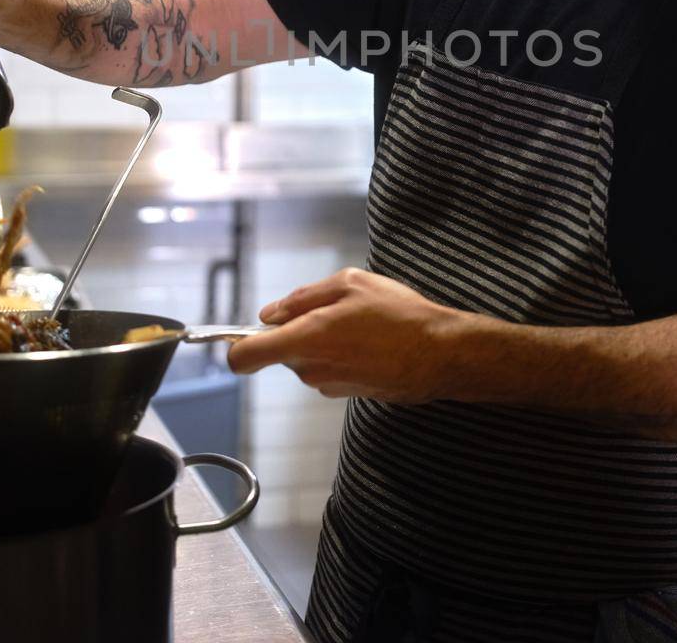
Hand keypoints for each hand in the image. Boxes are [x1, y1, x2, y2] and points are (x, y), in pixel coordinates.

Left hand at [226, 268, 463, 402]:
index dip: (237, 346)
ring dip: (323, 341)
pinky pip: (329, 369)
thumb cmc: (398, 315)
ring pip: (306, 358)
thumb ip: (303, 297)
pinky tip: (371, 342)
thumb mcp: (350, 284)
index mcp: (304, 339)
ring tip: (361, 325)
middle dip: (298, 330)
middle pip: (282, 350)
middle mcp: (310, 368)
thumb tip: (271, 313)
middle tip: (335, 310)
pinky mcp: (346, 393)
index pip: (245, 357)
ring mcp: (328, 384)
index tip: (243, 335)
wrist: (439, 355)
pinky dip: (341, 355)